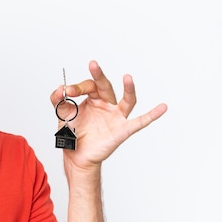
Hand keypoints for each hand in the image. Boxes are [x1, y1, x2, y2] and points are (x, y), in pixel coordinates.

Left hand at [50, 60, 167, 168]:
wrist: (76, 156)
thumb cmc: (73, 133)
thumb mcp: (63, 115)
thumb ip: (58, 101)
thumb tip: (59, 88)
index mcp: (92, 98)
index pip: (88, 86)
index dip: (76, 88)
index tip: (66, 92)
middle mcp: (106, 104)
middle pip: (105, 87)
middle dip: (99, 76)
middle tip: (93, 64)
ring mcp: (116, 116)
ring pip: (127, 100)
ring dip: (128, 89)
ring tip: (127, 77)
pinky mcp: (122, 130)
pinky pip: (140, 122)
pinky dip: (152, 115)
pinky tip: (163, 107)